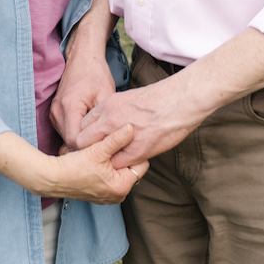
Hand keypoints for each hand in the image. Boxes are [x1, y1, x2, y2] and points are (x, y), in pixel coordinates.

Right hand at [50, 50, 115, 149]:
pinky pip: (65, 131)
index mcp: (69, 106)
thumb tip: (110, 142)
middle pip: (69, 142)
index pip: (75, 140)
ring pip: (66, 138)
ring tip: (100, 139)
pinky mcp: (55, 113)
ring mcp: (53, 113)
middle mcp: (57, 111)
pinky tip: (92, 132)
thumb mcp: (106, 95)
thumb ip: (105, 120)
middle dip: (87, 147)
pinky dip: (78, 134)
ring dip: (82, 141)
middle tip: (106, 148)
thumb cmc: (96, 74)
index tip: (106, 149)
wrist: (82, 58)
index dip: (91, 148)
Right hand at [50, 124, 147, 203]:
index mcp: (121, 187)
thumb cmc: (72, 167)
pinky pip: (111, 177)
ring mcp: (109, 196)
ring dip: (115, 160)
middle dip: (124, 155)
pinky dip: (108, 167)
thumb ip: (116, 139)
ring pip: (120, 172)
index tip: (127, 140)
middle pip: (131, 169)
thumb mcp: (97, 150)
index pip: (141, 164)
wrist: (52, 178)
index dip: (134, 150)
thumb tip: (131, 128)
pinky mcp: (101, 194)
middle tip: (115, 143)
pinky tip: (100, 157)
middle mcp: (118, 195)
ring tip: (106, 149)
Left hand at [76, 83, 195, 167]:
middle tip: (96, 154)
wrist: (180, 100)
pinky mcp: (136, 150)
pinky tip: (126, 163)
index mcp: (107, 105)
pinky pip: (118, 163)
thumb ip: (115, 110)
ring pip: (99, 154)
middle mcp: (109, 119)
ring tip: (109, 160)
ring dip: (103, 159)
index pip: (83, 124)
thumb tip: (111, 120)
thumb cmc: (161, 97)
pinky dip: (120, 166)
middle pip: (84, 140)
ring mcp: (121, 135)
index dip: (87, 135)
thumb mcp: (129, 98)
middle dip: (87, 148)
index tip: (93, 141)